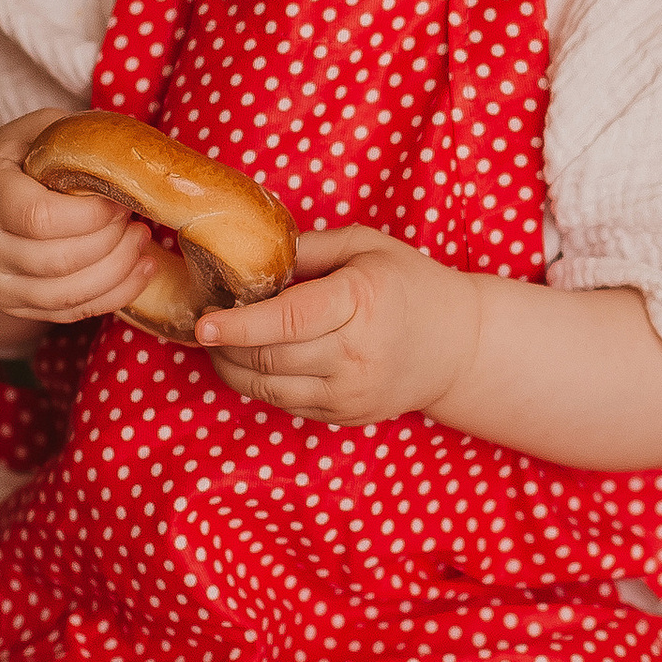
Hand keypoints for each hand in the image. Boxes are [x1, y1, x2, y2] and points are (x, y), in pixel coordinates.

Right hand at [0, 113, 158, 329]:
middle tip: (135, 218)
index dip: (92, 214)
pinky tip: (139, 270)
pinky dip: (114, 295)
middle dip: (111, 241)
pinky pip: (71, 313)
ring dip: (118, 269)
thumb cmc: (17, 161)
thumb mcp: (36, 132)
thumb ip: (74, 138)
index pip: (40, 217)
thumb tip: (131, 154)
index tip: (119, 199)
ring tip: (141, 240)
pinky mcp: (14, 306)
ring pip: (68, 294)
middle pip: (59, 260)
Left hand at [193, 228, 483, 422]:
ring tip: (220, 345)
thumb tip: (250, 257)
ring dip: (233, 368)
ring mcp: (351, 392)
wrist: (459, 346)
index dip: (239, 324)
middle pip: (269, 358)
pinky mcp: (346, 415)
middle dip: (226, 345)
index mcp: (360, 301)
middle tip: (206, 324)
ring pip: (269, 388)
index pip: (287, 320)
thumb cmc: (409, 285)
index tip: (203, 322)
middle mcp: (355, 353)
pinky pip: (285, 404)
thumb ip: (308, 248)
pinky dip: (259, 384)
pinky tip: (253, 362)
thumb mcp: (366, 246)